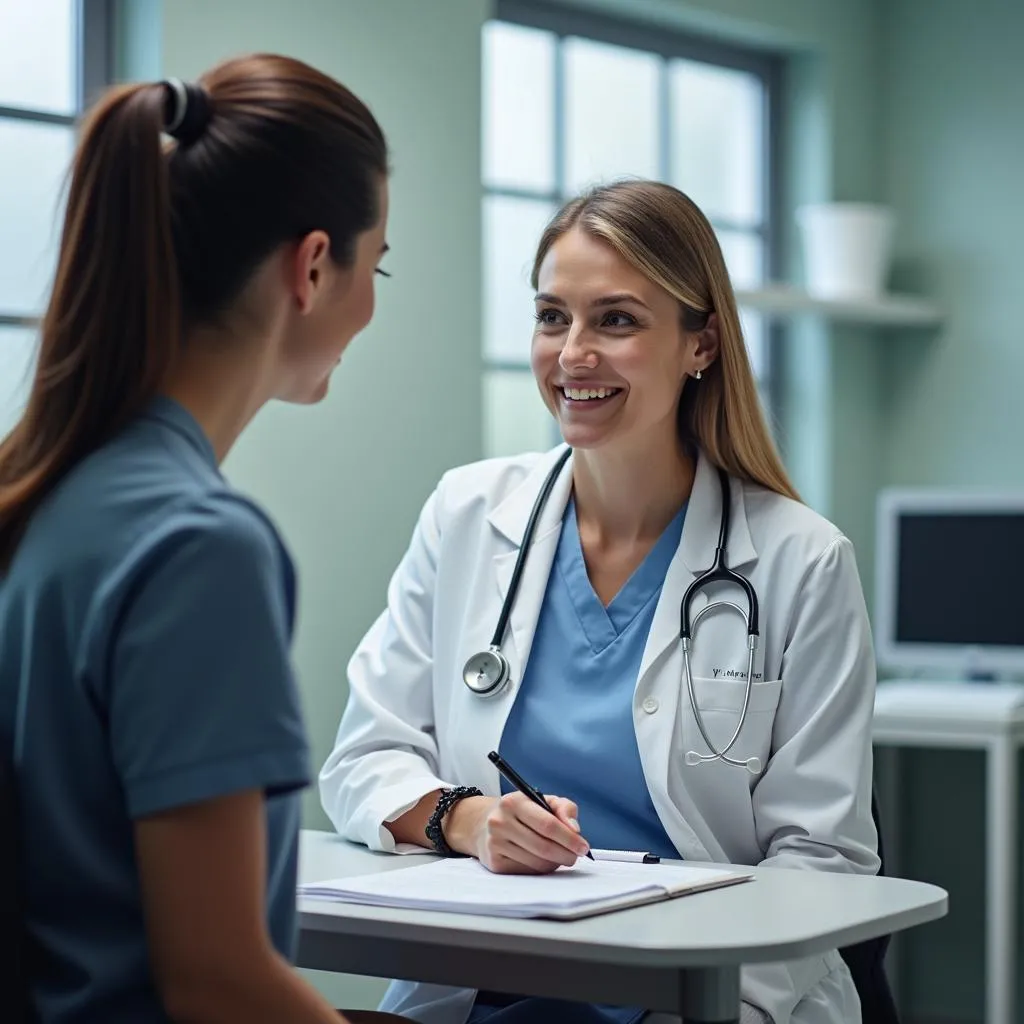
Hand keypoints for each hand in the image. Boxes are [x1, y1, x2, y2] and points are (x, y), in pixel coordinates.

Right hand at [444, 792, 589, 873]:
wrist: (484, 824)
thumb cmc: (521, 812)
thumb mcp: (542, 801)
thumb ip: (564, 809)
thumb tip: (575, 829)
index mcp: (513, 802)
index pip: (547, 825)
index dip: (569, 838)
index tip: (583, 846)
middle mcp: (500, 822)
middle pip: (543, 847)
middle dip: (566, 854)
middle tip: (576, 856)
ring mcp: (495, 844)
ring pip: (537, 862)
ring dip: (555, 863)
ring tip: (559, 856)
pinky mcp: (494, 863)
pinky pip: (528, 872)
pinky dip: (541, 869)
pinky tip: (542, 860)